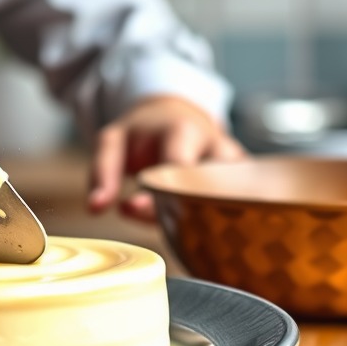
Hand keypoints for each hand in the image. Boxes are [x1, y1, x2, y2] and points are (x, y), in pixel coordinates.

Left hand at [87, 95, 245, 221]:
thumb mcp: (114, 140)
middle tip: (155, 221)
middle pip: (207, 195)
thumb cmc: (145, 131)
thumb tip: (96, 208)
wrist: (178, 116)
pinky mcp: (250, 186)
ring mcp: (240, 170)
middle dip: (179, 216)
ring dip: (199, 224)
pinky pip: (237, 214)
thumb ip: (102, 172)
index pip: (179, 170)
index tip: (131, 207)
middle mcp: (220, 149)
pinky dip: (215, 226)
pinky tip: (196, 230)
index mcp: (186, 132)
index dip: (158, 196)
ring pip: (227, 210)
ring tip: (177, 224)